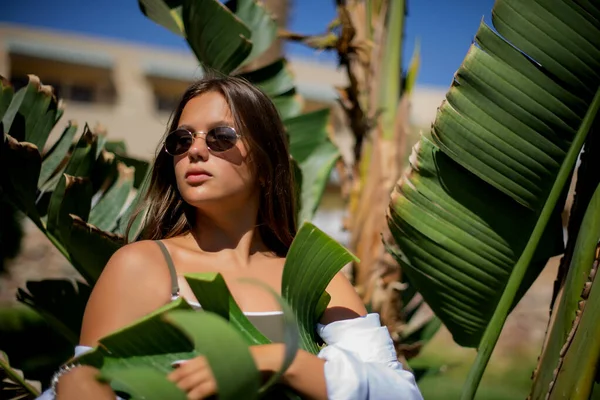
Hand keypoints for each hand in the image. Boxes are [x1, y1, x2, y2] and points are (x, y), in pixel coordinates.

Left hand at [166, 344, 286, 398]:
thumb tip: (186, 369)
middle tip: (159, 393)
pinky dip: (193, 395)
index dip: (173, 376)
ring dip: (179, 391)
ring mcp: (215, 369)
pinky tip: (187, 399)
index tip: (163, 384)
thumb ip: (208, 365)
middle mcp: (210, 360)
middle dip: (172, 385)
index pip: (185, 367)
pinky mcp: (222, 379)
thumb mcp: (225, 361)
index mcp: (210, 355)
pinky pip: (203, 389)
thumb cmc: (248, 363)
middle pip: (185, 375)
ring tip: (169, 397)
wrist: (268, 361)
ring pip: (191, 382)